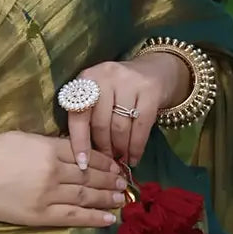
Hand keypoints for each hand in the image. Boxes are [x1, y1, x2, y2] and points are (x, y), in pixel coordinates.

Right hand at [0, 132, 127, 227]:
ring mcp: (48, 196)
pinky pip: (73, 217)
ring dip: (107, 197)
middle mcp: (54, 172)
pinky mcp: (40, 216)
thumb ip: (47, 144)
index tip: (117, 164)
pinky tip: (109, 218)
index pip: (86, 155)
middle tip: (125, 182)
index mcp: (49, 149)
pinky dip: (93, 218)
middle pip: (90, 176)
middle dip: (110, 179)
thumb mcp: (21, 138)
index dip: (105, 160)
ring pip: (86, 196)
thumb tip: (69, 149)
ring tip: (121, 198)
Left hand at [64, 53, 189, 168]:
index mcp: (86, 78)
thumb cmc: (119, 89)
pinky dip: (137, 146)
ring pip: (121, 126)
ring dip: (120, 149)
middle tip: (107, 162)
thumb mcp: (99, 95)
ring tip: (121, 160)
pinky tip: (135, 157)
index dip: (79, 142)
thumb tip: (84, 156)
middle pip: (101, 123)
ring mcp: (129, 81)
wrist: (154, 69)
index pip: (78, 115)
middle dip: (104, 148)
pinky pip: (141, 125)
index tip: (82, 164)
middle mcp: (106, 76)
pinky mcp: (150, 89)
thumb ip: (89, 117)